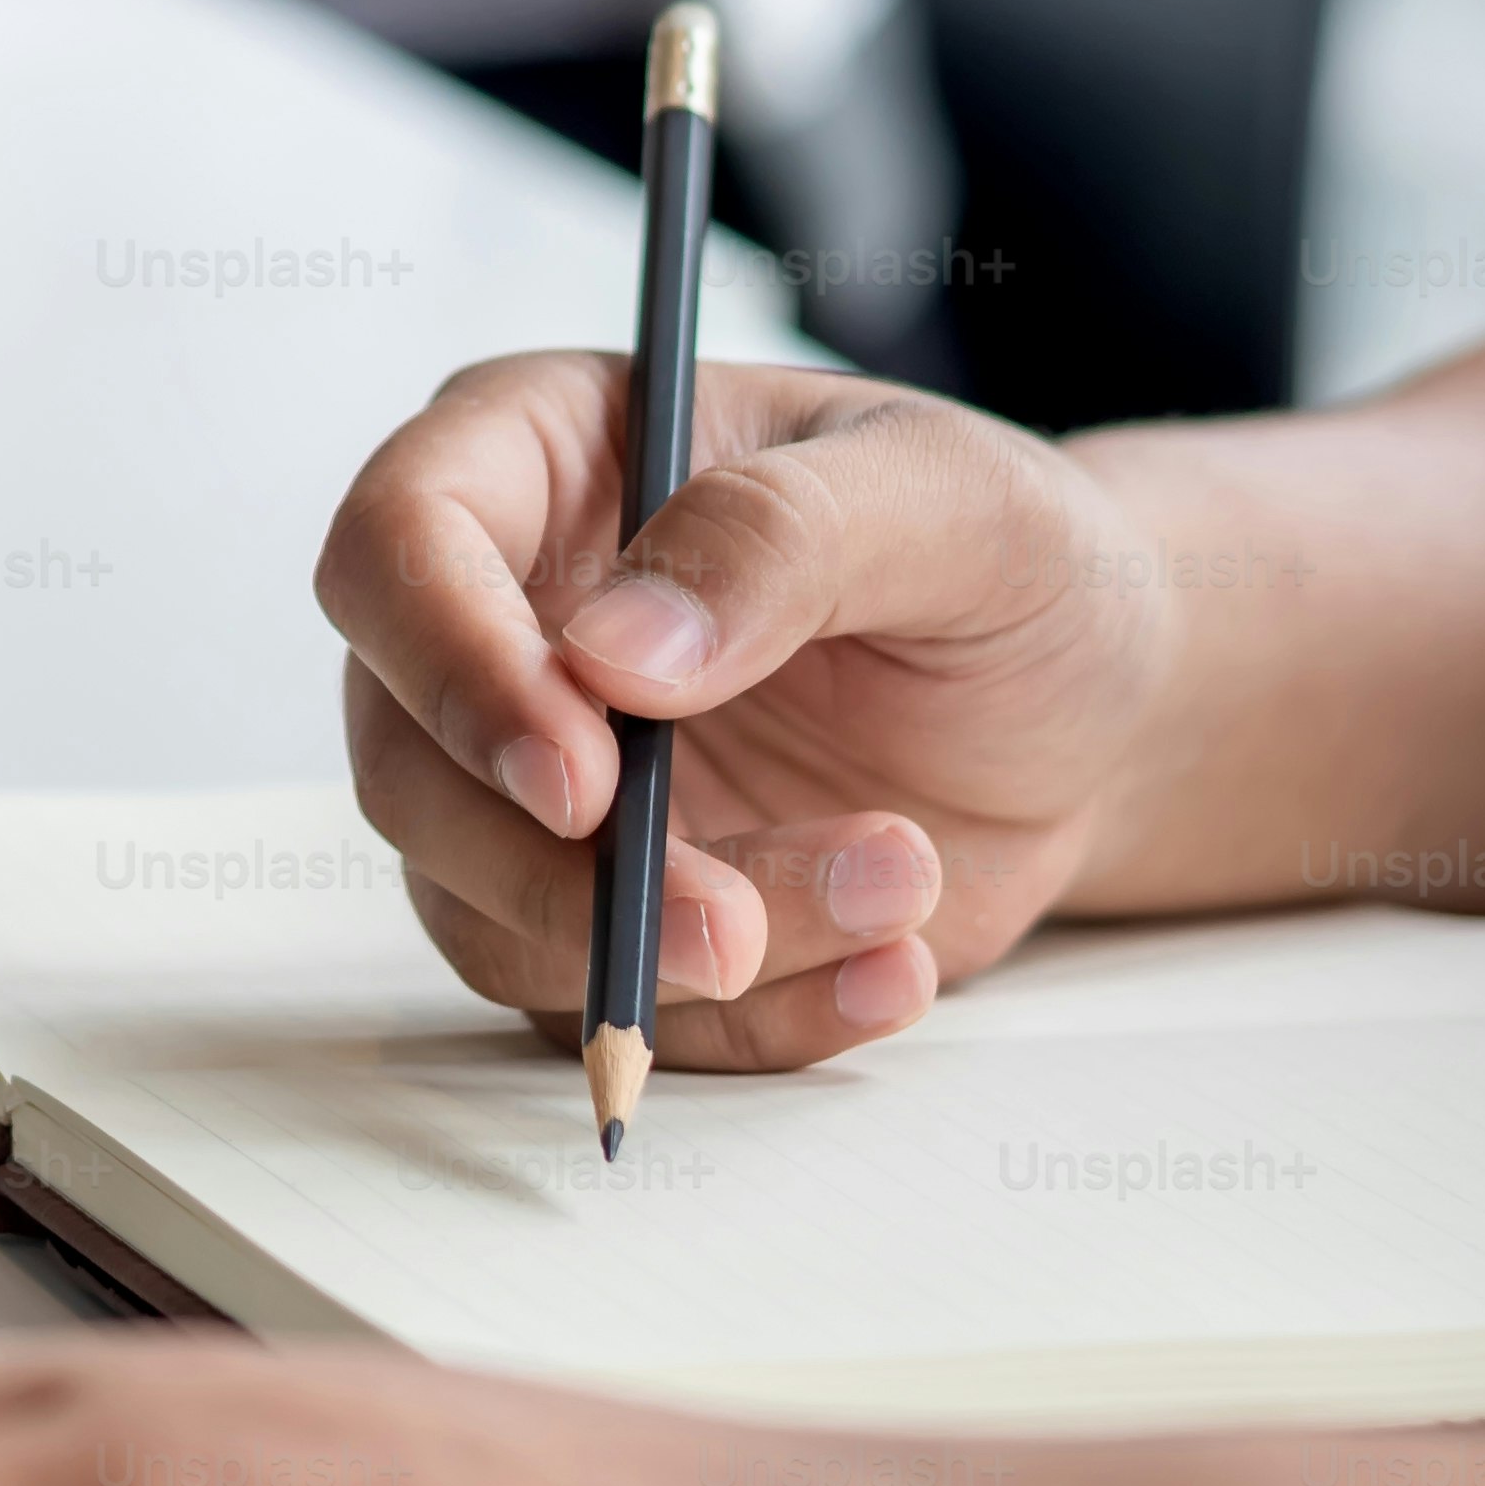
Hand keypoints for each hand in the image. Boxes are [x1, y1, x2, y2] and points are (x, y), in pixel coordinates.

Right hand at [316, 353, 1176, 1068]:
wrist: (1089, 710)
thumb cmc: (1009, 559)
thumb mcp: (954, 499)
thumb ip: (782, 539)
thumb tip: (612, 652)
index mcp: (542, 460)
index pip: (395, 547)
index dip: (450, 666)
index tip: (584, 776)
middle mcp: (503, 624)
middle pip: (406, 767)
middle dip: (561, 877)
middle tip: (732, 925)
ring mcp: (535, 785)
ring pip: (492, 917)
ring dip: (684, 952)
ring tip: (901, 888)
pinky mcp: (601, 917)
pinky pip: (612, 1012)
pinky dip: (753, 1025)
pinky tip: (896, 967)